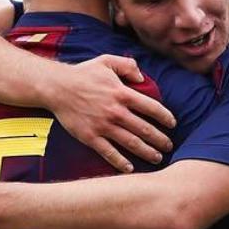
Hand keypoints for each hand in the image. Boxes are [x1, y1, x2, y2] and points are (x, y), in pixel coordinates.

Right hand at [45, 55, 176, 172]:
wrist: (57, 87)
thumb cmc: (83, 74)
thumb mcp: (107, 61)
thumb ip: (128, 65)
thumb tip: (142, 77)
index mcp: (122, 93)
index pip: (152, 107)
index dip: (165, 117)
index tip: (172, 124)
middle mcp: (116, 112)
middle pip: (145, 129)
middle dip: (161, 140)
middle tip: (169, 146)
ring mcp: (103, 126)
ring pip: (131, 143)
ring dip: (147, 152)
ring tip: (157, 158)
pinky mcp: (90, 137)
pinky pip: (109, 153)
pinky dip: (121, 162)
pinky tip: (130, 168)